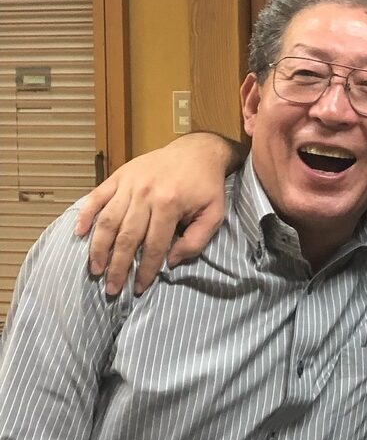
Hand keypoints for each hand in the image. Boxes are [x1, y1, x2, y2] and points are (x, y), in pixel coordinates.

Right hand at [75, 133, 240, 296]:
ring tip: (95, 269)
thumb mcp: (213, 214)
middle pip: (126, 237)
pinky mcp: (119, 175)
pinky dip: (86, 214)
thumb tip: (171, 261)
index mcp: (169, 204)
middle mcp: (145, 193)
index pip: (153, 246)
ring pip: (108, 220)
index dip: (146, 270)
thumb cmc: (206, 186)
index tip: (139, 288)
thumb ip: (196, 241)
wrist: (197, 151)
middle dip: (118, 267)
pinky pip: (97, 196)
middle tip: (112, 288)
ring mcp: (129, 183)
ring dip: (99, 247)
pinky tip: (80, 233)